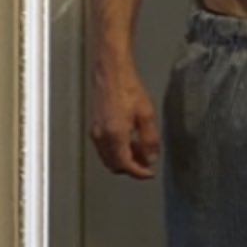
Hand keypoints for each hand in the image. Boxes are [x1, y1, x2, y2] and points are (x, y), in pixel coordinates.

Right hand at [89, 64, 159, 179]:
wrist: (112, 73)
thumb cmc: (128, 89)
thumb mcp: (147, 115)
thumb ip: (150, 140)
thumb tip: (151, 158)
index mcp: (115, 136)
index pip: (126, 165)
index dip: (139, 173)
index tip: (150, 173)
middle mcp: (102, 137)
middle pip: (114, 165)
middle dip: (131, 168)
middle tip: (147, 163)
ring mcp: (96, 132)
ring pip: (108, 158)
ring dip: (124, 160)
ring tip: (140, 151)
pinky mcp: (95, 126)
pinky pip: (104, 148)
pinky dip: (117, 151)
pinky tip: (129, 141)